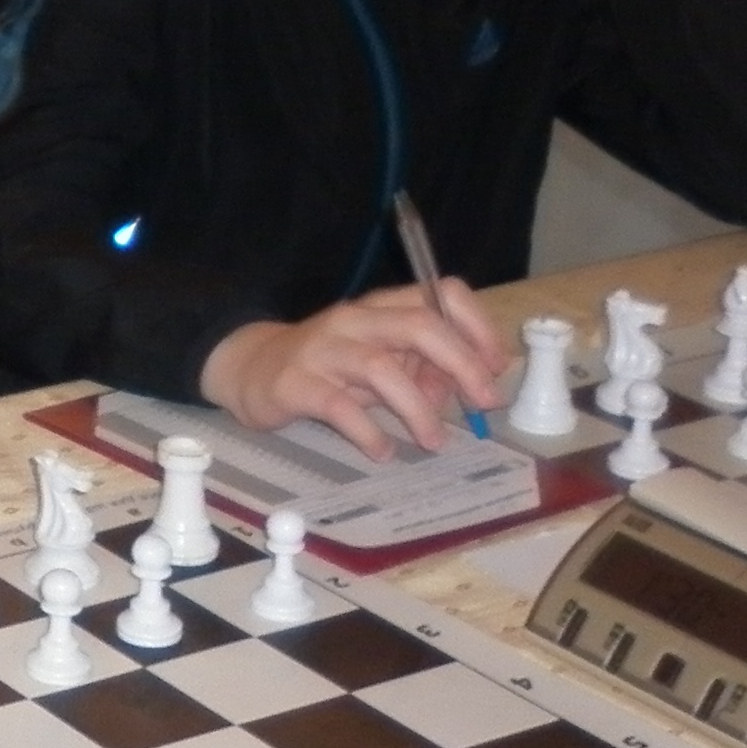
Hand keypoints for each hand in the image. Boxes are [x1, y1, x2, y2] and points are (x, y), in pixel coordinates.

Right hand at [199, 279, 506, 457]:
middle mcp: (355, 319)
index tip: (496, 368)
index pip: (441, 294)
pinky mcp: (296, 383)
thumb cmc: (328, 364)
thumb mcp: (380, 360)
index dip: (477, 327)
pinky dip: (369, 433)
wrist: (250, 369)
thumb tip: (463, 388)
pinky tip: (382, 452)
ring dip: (418, 408)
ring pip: (382, 368)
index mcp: (382, 306)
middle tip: (483, 404)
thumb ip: (422, 368)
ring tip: (434, 442)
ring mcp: (323, 349)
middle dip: (462, 364)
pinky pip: (340, 407)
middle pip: (419, 326)